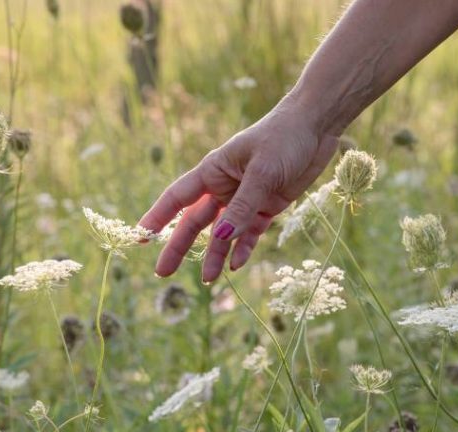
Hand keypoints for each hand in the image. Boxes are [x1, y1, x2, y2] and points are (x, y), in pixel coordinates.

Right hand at [138, 96, 338, 281]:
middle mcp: (224, 187)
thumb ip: (242, 207)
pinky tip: (236, 265)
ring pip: (223, 232)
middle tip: (163, 272)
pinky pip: (250, 233)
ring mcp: (245, 198)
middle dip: (180, 247)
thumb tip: (220, 238)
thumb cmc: (283, 138)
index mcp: (213, 171)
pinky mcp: (267, 206)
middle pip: (196, 222)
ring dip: (215, 255)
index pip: (177, 198)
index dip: (158, 217)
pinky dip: (243, 248)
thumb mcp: (262, 172)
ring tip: (208, 280)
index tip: (141, 237)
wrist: (317, 126)